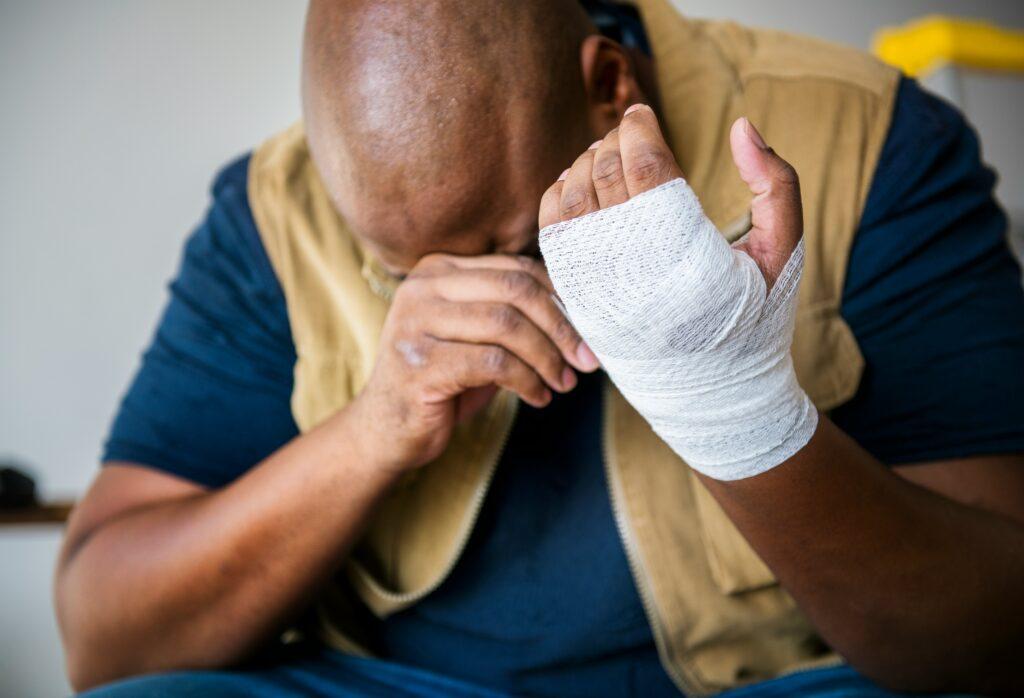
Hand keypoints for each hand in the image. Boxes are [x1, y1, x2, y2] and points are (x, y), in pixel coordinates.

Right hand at [349, 253, 599, 472]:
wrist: (386, 430)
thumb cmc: (442, 380)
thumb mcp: (477, 337)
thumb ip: (512, 314)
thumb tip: (580, 312)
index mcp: (437, 269)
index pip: (515, 269)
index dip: (560, 298)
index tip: (587, 330)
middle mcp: (421, 288)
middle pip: (514, 290)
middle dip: (561, 326)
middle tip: (586, 359)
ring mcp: (414, 324)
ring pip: (506, 325)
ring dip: (547, 358)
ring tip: (563, 382)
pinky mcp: (419, 364)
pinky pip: (493, 363)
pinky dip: (527, 381)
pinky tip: (538, 397)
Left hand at [538, 104, 802, 289]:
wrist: (713, 390)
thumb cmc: (754, 315)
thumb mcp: (784, 253)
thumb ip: (777, 184)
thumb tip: (742, 125)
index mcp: (690, 253)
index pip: (649, 168)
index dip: (639, 130)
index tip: (642, 113)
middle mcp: (638, 268)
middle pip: (607, 175)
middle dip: (613, 140)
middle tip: (626, 131)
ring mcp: (602, 285)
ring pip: (574, 199)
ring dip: (584, 164)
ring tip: (605, 155)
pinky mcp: (579, 299)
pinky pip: (552, 232)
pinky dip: (558, 196)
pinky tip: (577, 184)